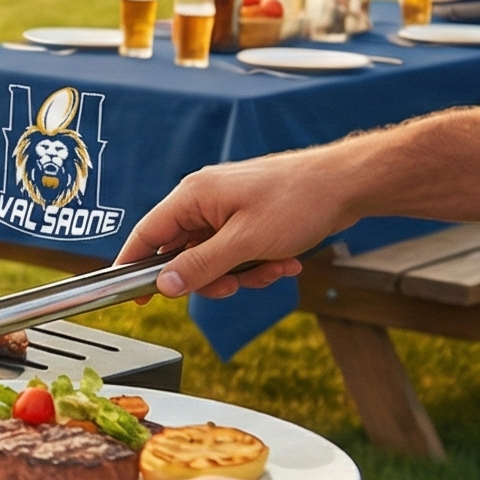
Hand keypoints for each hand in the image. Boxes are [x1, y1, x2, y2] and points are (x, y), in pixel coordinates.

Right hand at [114, 154, 328, 298]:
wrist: (347, 183)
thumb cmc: (298, 201)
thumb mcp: (246, 243)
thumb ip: (201, 266)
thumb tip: (164, 286)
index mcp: (193, 196)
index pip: (147, 235)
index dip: (133, 266)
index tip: (132, 296)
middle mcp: (203, 200)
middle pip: (182, 252)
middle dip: (211, 276)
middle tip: (234, 285)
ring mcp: (226, 208)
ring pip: (213, 256)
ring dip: (241, 272)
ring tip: (273, 268)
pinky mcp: (247, 216)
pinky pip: (236, 249)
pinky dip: (257, 262)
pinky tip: (285, 261)